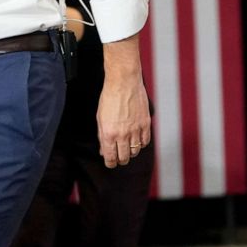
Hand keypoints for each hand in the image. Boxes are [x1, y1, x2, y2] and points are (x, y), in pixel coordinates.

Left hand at [97, 35, 150, 166]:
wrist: (124, 83)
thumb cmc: (109, 98)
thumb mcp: (100, 118)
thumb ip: (102, 136)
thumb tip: (104, 150)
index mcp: (109, 133)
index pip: (111, 157)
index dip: (110, 163)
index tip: (110, 163)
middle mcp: (123, 134)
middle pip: (124, 157)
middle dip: (120, 160)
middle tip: (118, 158)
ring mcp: (136, 130)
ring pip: (135, 151)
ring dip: (130, 152)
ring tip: (126, 148)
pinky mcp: (146, 124)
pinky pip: (145, 142)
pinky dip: (141, 144)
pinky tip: (136, 141)